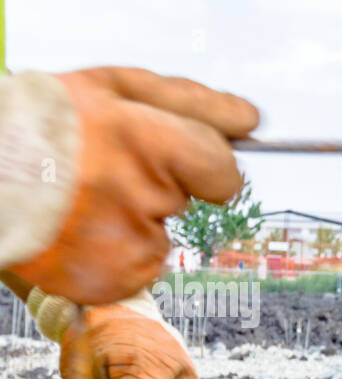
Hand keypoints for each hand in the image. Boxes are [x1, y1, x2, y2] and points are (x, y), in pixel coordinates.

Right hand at [10, 67, 257, 303]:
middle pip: (185, 201)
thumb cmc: (43, 123)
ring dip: (134, 222)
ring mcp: (124, 242)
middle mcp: (137, 195)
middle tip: (105, 172)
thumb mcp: (112, 88)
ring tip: (81, 200)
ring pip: (161, 235)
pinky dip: (116, 254)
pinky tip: (79, 231)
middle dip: (159, 187)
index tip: (179, 159)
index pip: (222, 170)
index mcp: (142, 140)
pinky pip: (139, 266)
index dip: (204, 165)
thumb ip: (190, 102)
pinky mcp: (112, 279)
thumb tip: (250, 121)